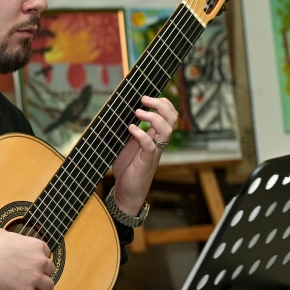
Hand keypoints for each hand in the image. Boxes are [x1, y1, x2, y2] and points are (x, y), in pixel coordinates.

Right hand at [0, 229, 54, 289]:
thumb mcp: (7, 234)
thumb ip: (17, 241)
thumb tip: (12, 243)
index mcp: (36, 246)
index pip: (46, 253)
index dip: (38, 257)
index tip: (31, 261)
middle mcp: (40, 262)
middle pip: (50, 270)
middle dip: (41, 271)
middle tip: (30, 273)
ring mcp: (35, 278)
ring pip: (49, 286)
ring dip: (41, 286)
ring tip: (31, 287)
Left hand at [111, 95, 177, 214]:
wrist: (126, 193)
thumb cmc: (126, 169)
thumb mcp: (124, 145)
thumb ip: (126, 131)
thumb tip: (117, 113)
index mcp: (154, 136)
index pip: (168, 115)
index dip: (162, 102)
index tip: (146, 96)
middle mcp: (157, 142)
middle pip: (172, 118)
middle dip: (161, 104)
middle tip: (144, 99)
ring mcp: (153, 152)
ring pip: (167, 130)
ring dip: (154, 117)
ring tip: (138, 112)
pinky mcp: (146, 161)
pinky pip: (150, 145)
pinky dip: (141, 134)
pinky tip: (131, 129)